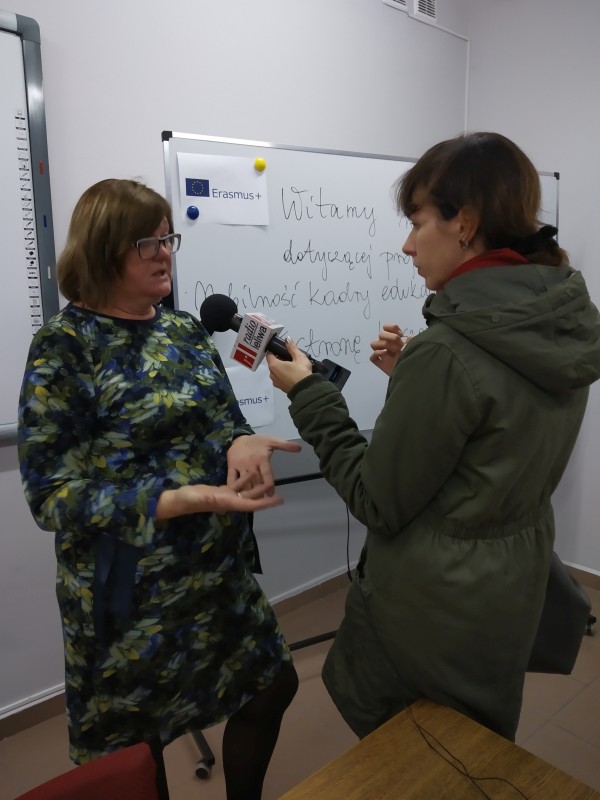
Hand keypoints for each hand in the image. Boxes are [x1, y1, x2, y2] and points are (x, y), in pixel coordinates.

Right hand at [156, 483, 284, 518]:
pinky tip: (251, 474)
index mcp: (228, 503)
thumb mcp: (199, 496)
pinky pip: (236, 486)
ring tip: (268, 479)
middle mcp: (230, 502)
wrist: (178, 500)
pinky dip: (245, 481)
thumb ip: (209, 497)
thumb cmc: (188, 499)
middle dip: (265, 495)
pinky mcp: (221, 491)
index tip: (279, 501)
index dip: (265, 503)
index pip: (251, 504)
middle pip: (252, 499)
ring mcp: (226, 497)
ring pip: (246, 492)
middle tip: (279, 490)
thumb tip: (222, 497)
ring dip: (256, 487)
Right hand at [227, 433, 300, 495]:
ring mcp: (240, 465)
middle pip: (256, 480)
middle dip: (259, 491)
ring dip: (248, 492)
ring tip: (252, 501)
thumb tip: (300, 448)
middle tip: (263, 502)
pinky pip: (232, 478)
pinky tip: (237, 495)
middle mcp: (251, 463)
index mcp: (262, 458)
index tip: (271, 495)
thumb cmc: (258, 442)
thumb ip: (285, 445)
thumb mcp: (272, 441)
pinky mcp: (231, 466)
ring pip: (244, 481)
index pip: (267, 473)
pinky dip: (234, 486)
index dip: (269, 485)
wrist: (239, 437)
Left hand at [266, 339, 312, 392]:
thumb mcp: (299, 357)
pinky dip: (284, 374)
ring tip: (293, 365)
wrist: (306, 389)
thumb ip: (292, 347)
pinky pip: (280, 378)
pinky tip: (293, 373)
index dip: (274, 350)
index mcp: (274, 365)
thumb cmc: (301, 371)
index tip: (281, 348)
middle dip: (279, 358)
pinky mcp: (281, 388)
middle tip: (290, 356)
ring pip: (276, 371)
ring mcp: (276, 382)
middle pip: (273, 363)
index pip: (269, 354)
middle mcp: (272, 374)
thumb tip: (287, 338)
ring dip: (282, 367)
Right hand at [369, 323, 410, 375]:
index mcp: (396, 340)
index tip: (401, 335)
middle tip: (398, 343)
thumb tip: (408, 337)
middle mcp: (388, 346)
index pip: (388, 327)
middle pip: (380, 334)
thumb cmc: (414, 361)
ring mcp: (384, 355)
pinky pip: (372, 357)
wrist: (413, 377)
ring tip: (393, 350)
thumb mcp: (416, 349)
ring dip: (382, 344)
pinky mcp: (381, 364)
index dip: (392, 328)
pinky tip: (385, 354)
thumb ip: (412, 342)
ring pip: (373, 344)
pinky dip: (376, 354)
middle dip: (389, 336)